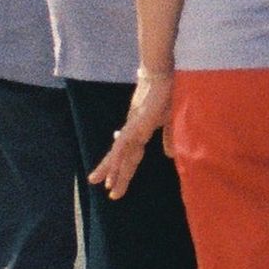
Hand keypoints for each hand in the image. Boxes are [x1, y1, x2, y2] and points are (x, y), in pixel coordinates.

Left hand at [89, 72, 173, 199]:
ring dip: (111, 170)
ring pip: (119, 153)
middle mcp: (133, 130)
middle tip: (111, 193)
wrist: (162, 74)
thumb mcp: (170, 119)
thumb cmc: (167, 93)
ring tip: (98, 183)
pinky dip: (117, 158)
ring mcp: (133, 127)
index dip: (125, 168)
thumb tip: (168, 155)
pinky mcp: (135, 124)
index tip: (115, 182)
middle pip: (123, 157)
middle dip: (116, 175)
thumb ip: (168, 137)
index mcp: (140, 130)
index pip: (132, 154)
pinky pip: (124, 144)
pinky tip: (112, 170)